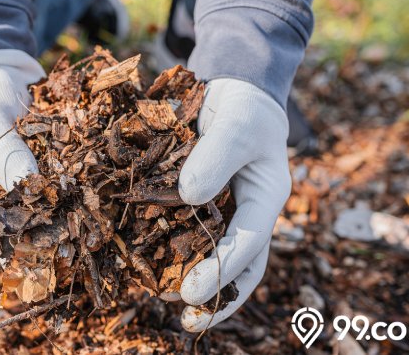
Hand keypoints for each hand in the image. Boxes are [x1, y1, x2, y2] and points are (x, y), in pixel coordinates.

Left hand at [177, 78, 290, 331]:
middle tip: (184, 316)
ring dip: (189, 278)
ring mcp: (221, 211)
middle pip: (237, 266)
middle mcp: (244, 214)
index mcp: (266, 200)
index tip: (191, 295)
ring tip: (160, 296)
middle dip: (214, 295)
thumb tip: (187, 197)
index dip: (222, 273)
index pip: (249, 245)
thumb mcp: (236, 124)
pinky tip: (142, 257)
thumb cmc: (244, 108)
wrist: (232, 93)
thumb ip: (217, 157)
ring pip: (209, 253)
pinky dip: (167, 247)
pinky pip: (182, 229)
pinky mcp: (195, 203)